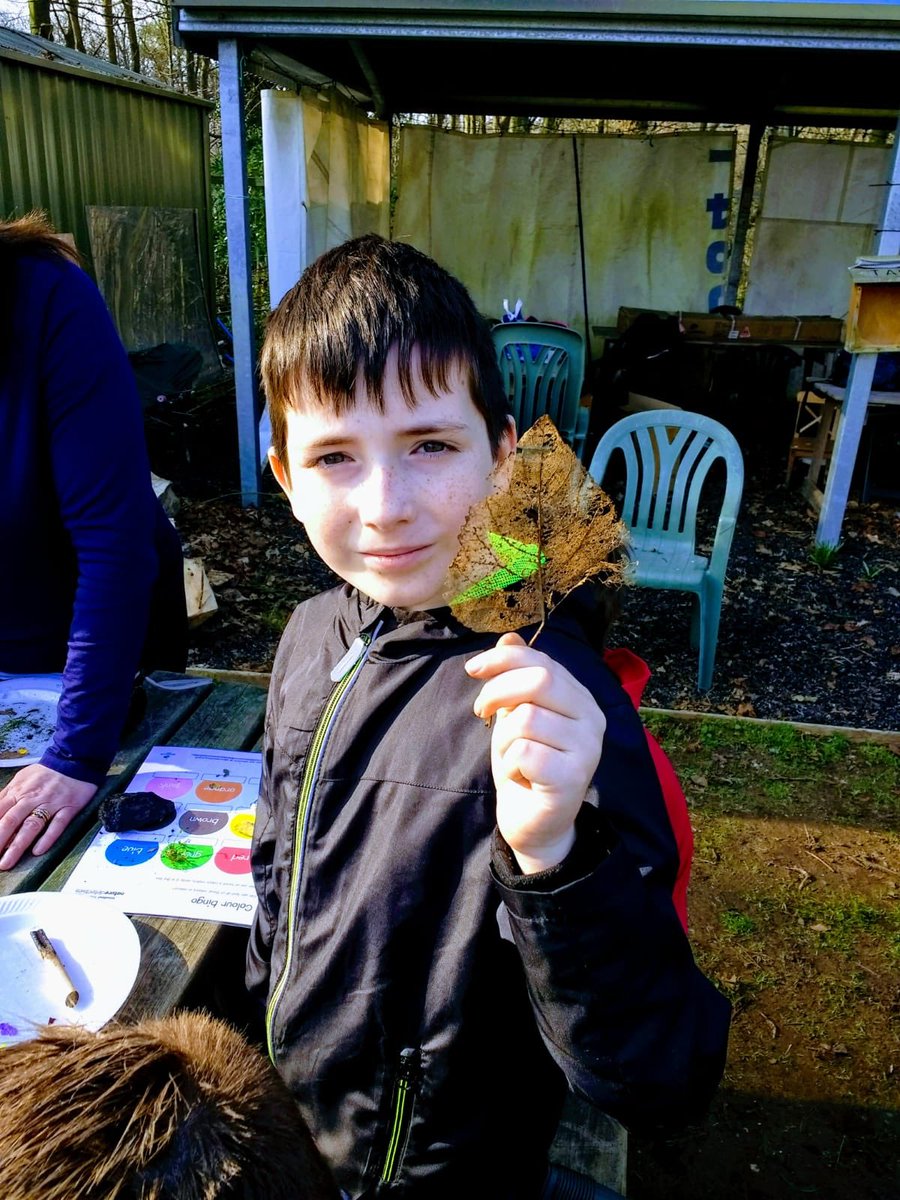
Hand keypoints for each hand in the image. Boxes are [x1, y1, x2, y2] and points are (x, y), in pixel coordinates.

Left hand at [0, 765, 96, 869]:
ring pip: (32, 825)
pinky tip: (38, 851)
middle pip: (11, 820)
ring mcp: (51, 803)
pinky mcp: (69, 808)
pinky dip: (48, 838)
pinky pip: (58, 824)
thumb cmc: (45, 773)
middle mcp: (32, 798)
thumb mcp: (20, 779)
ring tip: (7, 862)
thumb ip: (6, 796)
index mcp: (18, 791)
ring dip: (18, 845)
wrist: (74, 760)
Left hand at [465, 632, 604, 873]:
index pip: (542, 660)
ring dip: (503, 738)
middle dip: (498, 691)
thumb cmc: (526, 764)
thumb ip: (517, 677)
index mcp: (581, 698)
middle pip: (539, 680)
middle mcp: (592, 719)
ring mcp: (587, 749)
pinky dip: (509, 763)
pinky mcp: (573, 778)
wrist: (535, 823)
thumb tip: (508, 637)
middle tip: (481, 711)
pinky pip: (524, 752)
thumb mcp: (516, 714)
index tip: (473, 669)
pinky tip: (519, 776)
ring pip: (526, 718)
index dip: (503, 659)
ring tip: (511, 757)